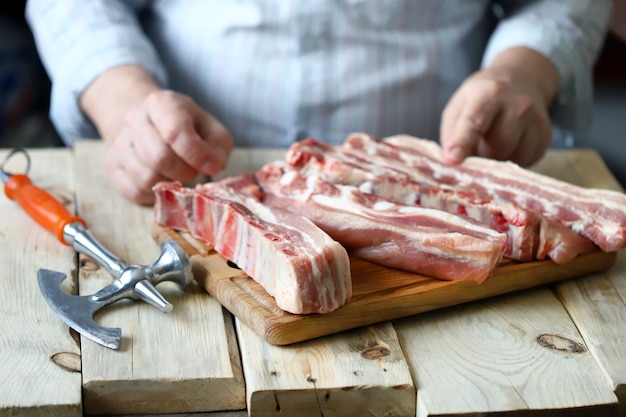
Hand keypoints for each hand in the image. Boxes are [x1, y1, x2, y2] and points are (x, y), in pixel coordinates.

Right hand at [105, 90, 232, 203]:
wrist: (152, 124)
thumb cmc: (189, 129)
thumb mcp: (212, 130)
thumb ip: (218, 147)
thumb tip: (212, 166)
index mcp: (160, 103)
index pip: (175, 132)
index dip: (196, 155)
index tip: (211, 166)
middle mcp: (134, 119)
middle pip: (159, 158)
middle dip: (185, 172)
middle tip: (194, 171)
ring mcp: (119, 142)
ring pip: (146, 177)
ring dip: (169, 183)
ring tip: (178, 174)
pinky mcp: (113, 165)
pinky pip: (134, 190)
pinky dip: (154, 194)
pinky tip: (163, 180)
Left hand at [440, 47, 558, 166]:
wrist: (520, 80)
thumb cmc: (481, 98)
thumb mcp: (458, 106)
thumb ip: (451, 134)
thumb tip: (450, 163)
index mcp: (489, 94)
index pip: (473, 122)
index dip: (462, 143)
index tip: (452, 160)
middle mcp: (518, 105)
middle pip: (495, 149)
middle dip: (481, 155)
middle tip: (476, 143)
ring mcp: (536, 120)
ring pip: (511, 159)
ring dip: (497, 159)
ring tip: (492, 140)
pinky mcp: (545, 136)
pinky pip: (525, 162)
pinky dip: (512, 159)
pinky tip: (508, 142)